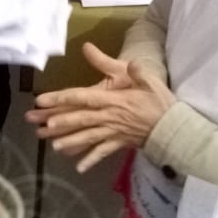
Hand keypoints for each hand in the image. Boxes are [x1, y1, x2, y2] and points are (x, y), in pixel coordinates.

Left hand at [24, 44, 175, 172]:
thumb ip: (125, 67)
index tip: (43, 100)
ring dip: (71, 142)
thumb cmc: (160, 101)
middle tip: (41, 126)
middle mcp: (110, 117)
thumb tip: (95, 49)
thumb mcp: (146, 78)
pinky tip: (79, 168)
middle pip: (81, 119)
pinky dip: (91, 159)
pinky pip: (104, 152)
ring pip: (89, 137)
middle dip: (60, 122)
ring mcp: (115, 132)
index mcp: (113, 100)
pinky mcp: (121, 143)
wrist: (176, 128)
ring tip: (54, 147)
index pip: (82, 97)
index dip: (61, 99)